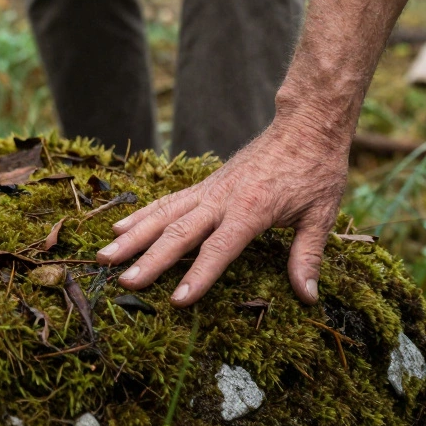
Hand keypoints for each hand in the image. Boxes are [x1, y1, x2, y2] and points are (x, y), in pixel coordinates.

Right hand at [96, 118, 349, 305]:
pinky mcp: (204, 184)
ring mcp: (209, 190)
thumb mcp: (321, 215)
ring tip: (105, 256)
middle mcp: (222, 199)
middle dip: (149, 260)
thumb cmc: (316, 170)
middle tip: (123, 281)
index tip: (177, 299)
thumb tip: (308, 296)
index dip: (198, 275)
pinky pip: (167, 201)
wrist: (304, 125)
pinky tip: (119, 227)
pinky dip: (141, 214)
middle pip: (179, 233)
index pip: (219, 248)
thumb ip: (308, 256)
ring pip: (163, 214)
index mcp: (251, 210)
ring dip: (132, 236)